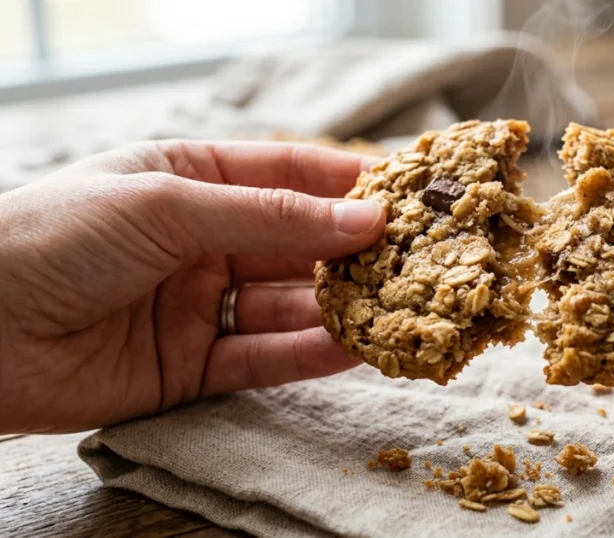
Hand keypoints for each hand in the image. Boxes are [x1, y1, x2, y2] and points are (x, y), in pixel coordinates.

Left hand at [0, 141, 384, 432]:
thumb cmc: (51, 239)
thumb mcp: (167, 207)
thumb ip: (270, 217)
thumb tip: (364, 217)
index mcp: (190, 181)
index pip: (288, 175)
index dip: (348, 184)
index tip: (407, 195)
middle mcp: (201, 243)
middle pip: (298, 245)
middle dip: (355, 253)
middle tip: (418, 260)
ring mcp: (198, 307)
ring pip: (289, 307)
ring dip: (342, 309)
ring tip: (400, 309)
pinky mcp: (191, 369)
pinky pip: (264, 359)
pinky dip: (309, 355)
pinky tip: (355, 347)